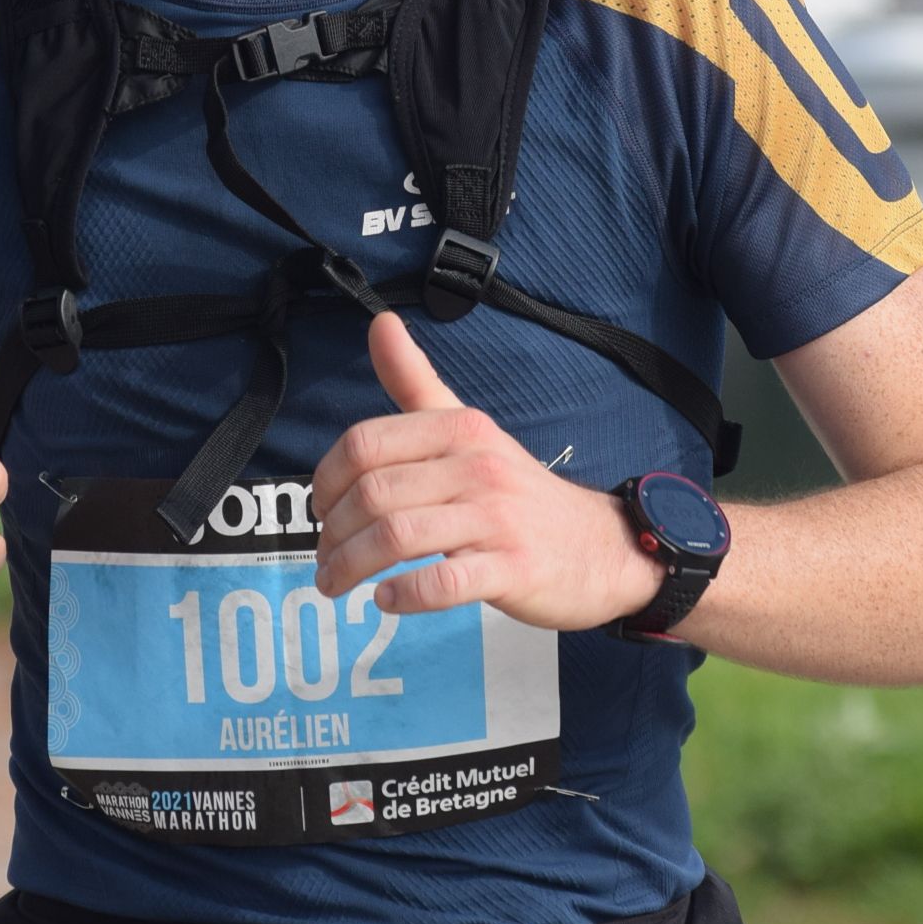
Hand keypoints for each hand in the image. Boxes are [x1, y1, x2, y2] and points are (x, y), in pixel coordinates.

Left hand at [308, 312, 664, 631]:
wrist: (601, 546)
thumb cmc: (518, 492)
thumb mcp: (469, 430)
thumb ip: (417, 381)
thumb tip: (380, 322)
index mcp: (460, 428)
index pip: (365, 444)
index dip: (327, 480)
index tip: (321, 509)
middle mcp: (477, 466)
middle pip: (374, 494)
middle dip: (333, 534)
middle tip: (325, 559)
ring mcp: (497, 519)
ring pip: (398, 537)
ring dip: (351, 567)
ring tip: (336, 584)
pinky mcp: (513, 569)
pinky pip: (443, 583)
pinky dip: (403, 596)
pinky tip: (386, 600)